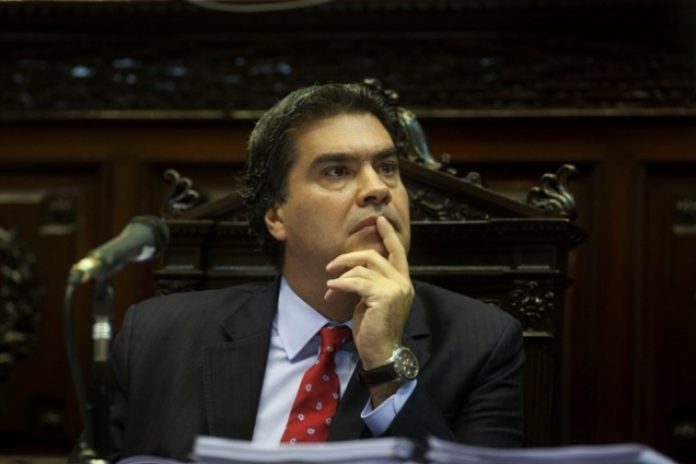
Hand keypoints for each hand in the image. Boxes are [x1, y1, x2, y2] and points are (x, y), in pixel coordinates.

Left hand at [325, 216, 413, 368]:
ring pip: (362, 270)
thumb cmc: (375, 331)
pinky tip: (331, 289)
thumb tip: (349, 273)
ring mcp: (395, 289)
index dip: (388, 235)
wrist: (382, 354)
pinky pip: (356, 282)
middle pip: (374, 256)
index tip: (380, 220)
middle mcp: (402, 283)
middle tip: (331, 266)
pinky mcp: (383, 296)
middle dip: (349, 258)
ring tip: (330, 289)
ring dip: (341, 277)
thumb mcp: (372, 302)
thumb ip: (368, 284)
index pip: (398, 253)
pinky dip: (340, 284)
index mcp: (402, 283)